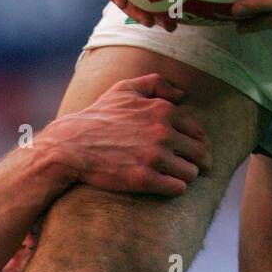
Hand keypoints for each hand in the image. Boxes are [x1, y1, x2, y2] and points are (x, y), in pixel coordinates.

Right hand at [41, 74, 211, 197]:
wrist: (71, 145)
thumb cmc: (99, 116)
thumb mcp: (125, 89)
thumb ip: (157, 84)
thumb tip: (183, 95)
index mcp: (163, 111)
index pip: (197, 132)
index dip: (196, 143)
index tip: (190, 152)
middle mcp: (163, 133)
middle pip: (200, 153)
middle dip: (197, 162)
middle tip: (190, 168)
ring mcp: (154, 157)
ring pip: (191, 173)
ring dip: (184, 176)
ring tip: (174, 176)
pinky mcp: (145, 179)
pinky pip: (177, 188)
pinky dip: (174, 188)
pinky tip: (164, 185)